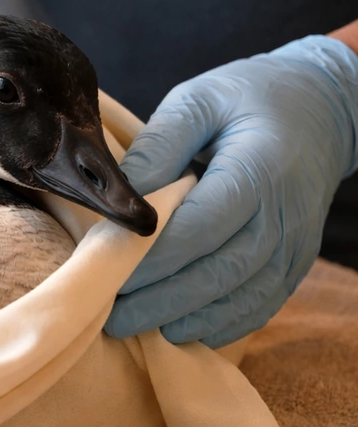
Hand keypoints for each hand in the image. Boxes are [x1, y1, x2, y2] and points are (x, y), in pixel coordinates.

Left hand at [105, 35, 357, 346]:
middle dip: (156, 300)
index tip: (104, 270)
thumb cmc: (249, 99)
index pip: (198, 228)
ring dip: (180, 319)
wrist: (322, 109)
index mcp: (257, 170)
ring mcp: (293, 246)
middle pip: (216, 274)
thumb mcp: (199, 100)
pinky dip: (215, 325)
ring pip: (236, 300)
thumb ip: (158, 144)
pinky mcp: (294, 265)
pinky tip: (174, 327)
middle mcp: (281, 216)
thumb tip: (121, 198)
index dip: (150, 258)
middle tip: (107, 314)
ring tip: (130, 324)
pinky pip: (257, 309)